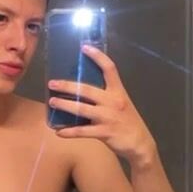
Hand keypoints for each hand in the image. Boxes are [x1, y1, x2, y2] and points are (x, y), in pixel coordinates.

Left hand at [48, 45, 155, 164]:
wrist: (140, 144)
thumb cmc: (128, 121)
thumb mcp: (122, 103)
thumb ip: (106, 95)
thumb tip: (84, 88)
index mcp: (118, 91)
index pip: (109, 69)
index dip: (98, 57)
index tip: (84, 47)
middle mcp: (113, 101)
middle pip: (87, 90)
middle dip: (67, 86)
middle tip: (52, 83)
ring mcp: (108, 117)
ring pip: (82, 109)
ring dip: (64, 105)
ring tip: (52, 102)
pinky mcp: (104, 132)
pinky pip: (83, 131)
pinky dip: (69, 132)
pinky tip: (59, 132)